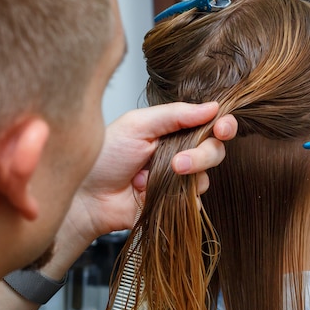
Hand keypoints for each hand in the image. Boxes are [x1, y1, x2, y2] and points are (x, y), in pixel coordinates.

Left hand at [44, 102, 236, 277]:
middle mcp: (181, 152)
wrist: (86, 196)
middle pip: (215, 151)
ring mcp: (179, 179)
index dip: (223, 125)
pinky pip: (195, 202)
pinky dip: (180, 200)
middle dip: (202, 156)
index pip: (209, 123)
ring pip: (206, 178)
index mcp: (174, 130)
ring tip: (151, 181)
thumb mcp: (137, 125)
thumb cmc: (104, 157)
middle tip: (177, 164)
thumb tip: (212, 106)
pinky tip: (152, 196)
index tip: (222, 128)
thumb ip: (175, 115)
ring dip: (186, 179)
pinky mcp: (176, 203)